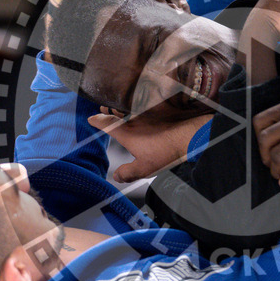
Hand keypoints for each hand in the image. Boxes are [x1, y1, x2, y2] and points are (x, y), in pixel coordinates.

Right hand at [88, 109, 212, 181]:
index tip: (91, 119)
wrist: (188, 135)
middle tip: (102, 108)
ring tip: (116, 107)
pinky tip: (140, 107)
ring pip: (128, 106)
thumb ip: (128, 172)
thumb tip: (117, 176)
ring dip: (121, 106)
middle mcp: (134, 120)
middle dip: (107, 110)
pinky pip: (142, 104)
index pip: (106, 124)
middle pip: (115, 111)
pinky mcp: (158, 109)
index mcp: (126, 133)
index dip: (97, 121)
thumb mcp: (144, 168)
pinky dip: (137, 104)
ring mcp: (145, 113)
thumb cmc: (166, 151)